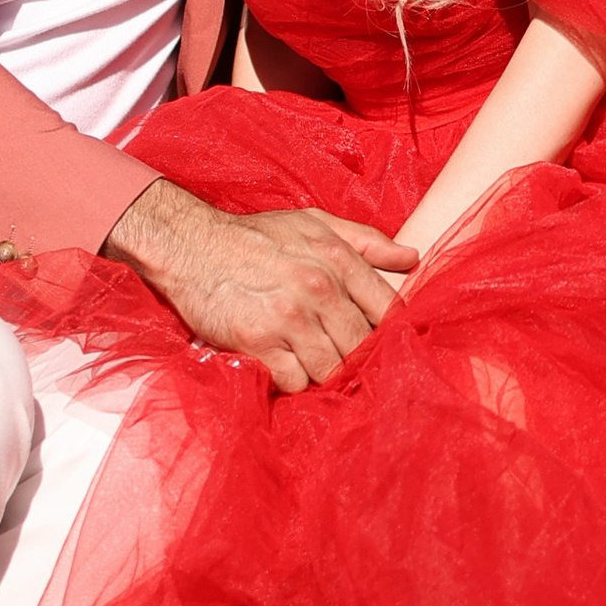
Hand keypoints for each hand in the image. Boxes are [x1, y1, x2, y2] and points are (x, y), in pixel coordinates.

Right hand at [105, 175, 416, 392]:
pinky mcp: (258, 343)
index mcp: (337, 258)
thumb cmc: (255, 236)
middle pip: (362, 347)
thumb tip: (414, 258)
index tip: (386, 344)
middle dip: (356, 358)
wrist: (191, 245)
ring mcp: (289, 318)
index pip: (389, 310)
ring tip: (310, 359)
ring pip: (331, 370)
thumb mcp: (314, 223)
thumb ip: (367, 241)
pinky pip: (295, 382)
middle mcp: (318, 288)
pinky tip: (283, 363)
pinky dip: (293, 380)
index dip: (392, 333)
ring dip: (324, 371)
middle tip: (343, 357)